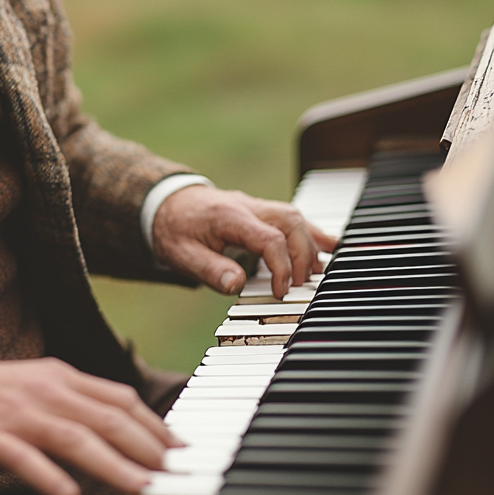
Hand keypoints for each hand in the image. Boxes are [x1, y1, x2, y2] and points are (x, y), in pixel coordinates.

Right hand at [0, 357, 181, 494]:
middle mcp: (43, 390)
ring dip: (112, 464)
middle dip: (146, 448)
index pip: (119, 398)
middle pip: (105, 417)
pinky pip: (21, 457)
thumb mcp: (37, 389)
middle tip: (174, 475)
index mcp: (59, 376)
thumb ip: (77, 405)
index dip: (154, 425)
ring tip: (141, 487)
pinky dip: (47, 475)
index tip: (180, 451)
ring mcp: (15, 412)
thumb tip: (124, 432)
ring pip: (74, 437)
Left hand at [152, 184, 337, 298]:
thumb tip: (237, 286)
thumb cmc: (173, 228)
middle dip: (303, 255)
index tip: (280, 292)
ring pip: (294, 216)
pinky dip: (311, 232)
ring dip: (311, 243)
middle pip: (290, 221)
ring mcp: (255, 206)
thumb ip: (210, 270)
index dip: (281, 267)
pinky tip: (330, 246)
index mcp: (228, 216)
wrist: (164, 202)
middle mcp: (247, 206)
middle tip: (300, 285)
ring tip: (318, 273)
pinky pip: (291, 217)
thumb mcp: (181, 254)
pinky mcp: (259, 211)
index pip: (269, 238)